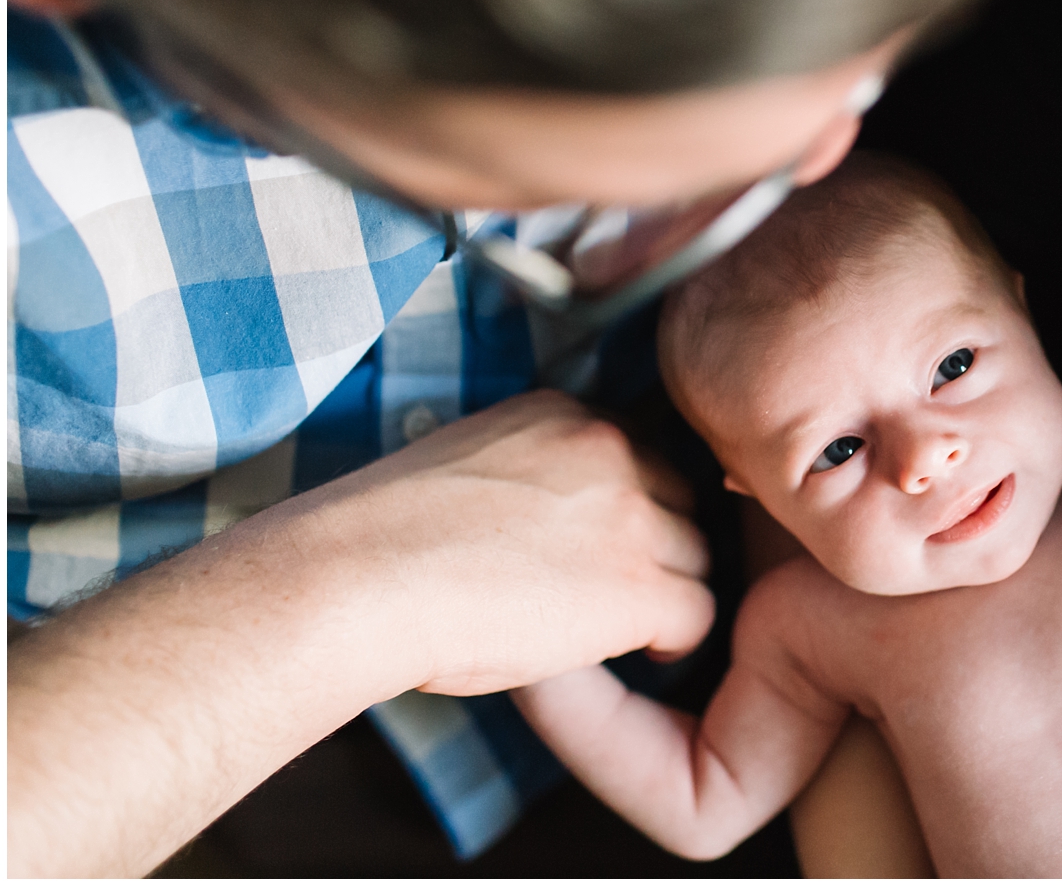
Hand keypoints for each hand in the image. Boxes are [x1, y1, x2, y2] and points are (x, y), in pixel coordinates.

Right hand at [318, 389, 715, 695]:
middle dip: (656, 547)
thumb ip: (519, 470)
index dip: (626, 510)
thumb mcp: (460, 462)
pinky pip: (696, 615)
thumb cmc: (379, 535)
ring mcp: (631, 516)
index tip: (596, 546)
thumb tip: (530, 515)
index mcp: (564, 414)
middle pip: (679, 502)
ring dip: (664, 594)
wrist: (358, 575)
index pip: (638, 456)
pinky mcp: (637, 587)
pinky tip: (640, 655)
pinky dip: (673, 642)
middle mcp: (609, 450)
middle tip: (614, 592)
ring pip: (697, 558)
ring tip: (619, 627)